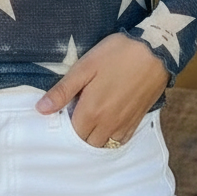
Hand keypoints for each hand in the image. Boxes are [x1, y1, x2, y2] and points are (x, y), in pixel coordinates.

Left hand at [35, 33, 168, 146]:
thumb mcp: (85, 67)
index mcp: (92, 111)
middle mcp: (108, 124)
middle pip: (88, 143)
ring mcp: (125, 124)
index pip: (72, 134)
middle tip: (77, 114)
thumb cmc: (116, 54)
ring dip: (95, 138)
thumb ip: (63, 91)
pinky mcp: (138, 120)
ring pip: (105, 144)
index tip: (65, 111)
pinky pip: (122, 140)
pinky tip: (108, 124)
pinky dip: (112, 138)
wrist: (155, 50)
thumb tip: (41, 109)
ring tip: (91, 119)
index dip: (65, 125)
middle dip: (79, 134)